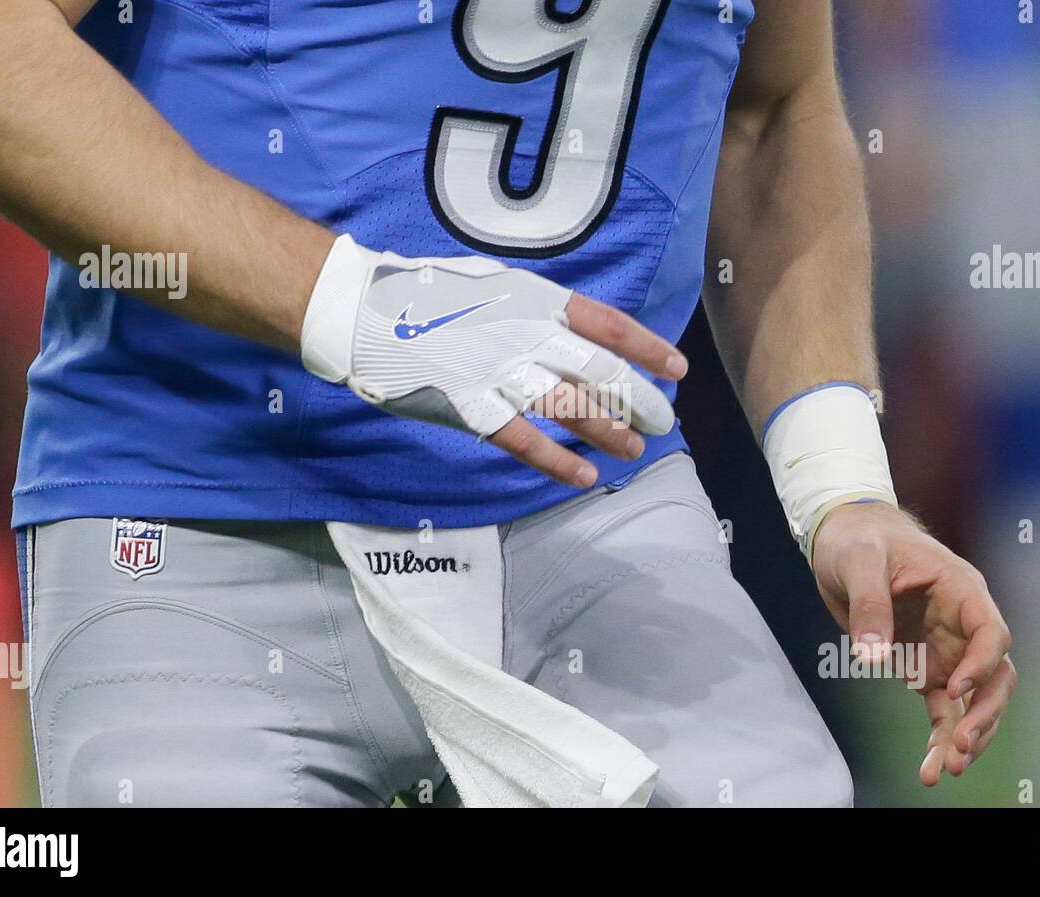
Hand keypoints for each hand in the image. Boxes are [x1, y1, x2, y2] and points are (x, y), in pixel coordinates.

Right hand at [302, 237, 686, 487]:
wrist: (363, 311)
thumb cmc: (427, 295)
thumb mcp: (495, 286)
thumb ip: (537, 310)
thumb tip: (579, 335)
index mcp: (535, 298)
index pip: (609, 325)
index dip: (648, 348)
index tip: (676, 368)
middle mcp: (525, 333)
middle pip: (600, 372)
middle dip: (639, 400)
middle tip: (663, 421)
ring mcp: (497, 372)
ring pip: (571, 407)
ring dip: (609, 431)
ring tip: (635, 449)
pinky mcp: (469, 407)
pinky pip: (524, 440)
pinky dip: (558, 460)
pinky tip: (584, 476)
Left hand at [811, 502, 1015, 785]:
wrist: (843, 537)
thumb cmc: (859, 539)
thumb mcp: (859, 561)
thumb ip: (869, 606)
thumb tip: (872, 658)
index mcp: (960, 589)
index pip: (990, 632)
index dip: (981, 664)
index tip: (954, 689)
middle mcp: (962, 623)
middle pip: (995, 675)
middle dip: (984, 712)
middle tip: (960, 744)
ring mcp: (947, 648)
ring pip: (973, 699)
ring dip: (966, 733)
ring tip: (947, 768)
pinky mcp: (925, 666)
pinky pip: (943, 708)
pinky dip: (939, 737)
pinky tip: (932, 767)